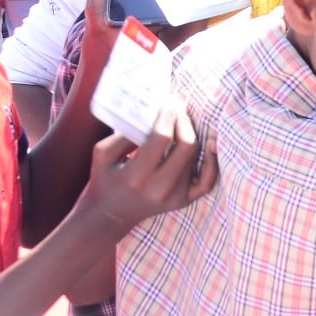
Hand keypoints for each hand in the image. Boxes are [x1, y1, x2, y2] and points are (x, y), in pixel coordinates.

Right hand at [82, 97, 217, 231]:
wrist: (109, 215)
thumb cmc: (105, 179)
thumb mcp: (103, 154)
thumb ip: (124, 133)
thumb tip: (153, 112)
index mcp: (135, 176)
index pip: (162, 138)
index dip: (168, 115)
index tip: (169, 100)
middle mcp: (159, 189)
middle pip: (187, 146)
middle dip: (184, 121)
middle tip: (180, 106)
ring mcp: (175, 197)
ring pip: (195, 157)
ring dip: (194, 133)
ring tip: (185, 119)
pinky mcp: (184, 201)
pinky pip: (208, 180)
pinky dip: (212, 160)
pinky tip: (212, 142)